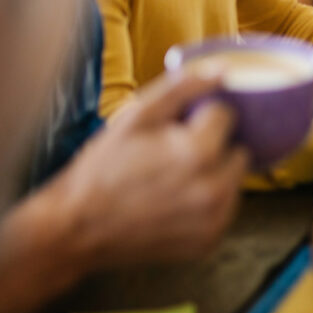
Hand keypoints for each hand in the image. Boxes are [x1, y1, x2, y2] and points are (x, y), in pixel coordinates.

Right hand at [54, 72, 246, 268]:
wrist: (75, 228)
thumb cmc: (102, 168)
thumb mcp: (136, 117)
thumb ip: (183, 89)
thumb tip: (225, 70)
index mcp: (200, 152)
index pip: (226, 116)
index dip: (200, 118)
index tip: (173, 130)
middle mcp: (215, 189)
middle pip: (237, 149)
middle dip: (213, 147)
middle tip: (172, 155)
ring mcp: (214, 220)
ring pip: (234, 181)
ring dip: (214, 175)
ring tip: (171, 180)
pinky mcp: (209, 242)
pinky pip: (224, 210)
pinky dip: (207, 204)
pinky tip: (174, 203)